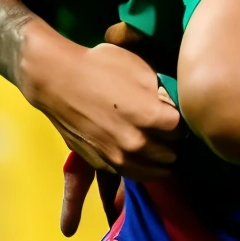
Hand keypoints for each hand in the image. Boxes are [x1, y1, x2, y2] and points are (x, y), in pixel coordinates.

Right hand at [18, 22, 181, 224]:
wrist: (58, 80)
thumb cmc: (101, 66)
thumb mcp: (140, 69)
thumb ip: (164, 92)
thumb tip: (177, 107)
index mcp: (150, 117)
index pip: (182, 129)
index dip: (181, 120)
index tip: (176, 114)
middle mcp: (136, 143)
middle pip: (170, 152)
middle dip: (173, 143)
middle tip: (168, 132)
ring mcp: (117, 157)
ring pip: (153, 171)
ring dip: (161, 162)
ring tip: (163, 151)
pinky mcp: (101, 163)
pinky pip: (131, 174)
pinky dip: (141, 168)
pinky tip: (142, 159)